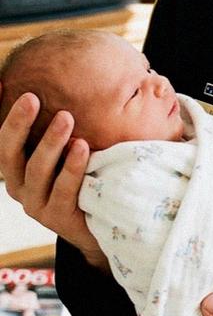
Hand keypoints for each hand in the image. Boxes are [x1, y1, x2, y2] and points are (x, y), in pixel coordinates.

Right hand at [0, 90, 105, 266]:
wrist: (99, 227)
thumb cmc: (82, 184)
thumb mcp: (67, 157)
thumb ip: (60, 134)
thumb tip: (61, 97)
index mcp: (16, 171)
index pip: (3, 142)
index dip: (5, 119)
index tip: (6, 89)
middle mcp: (20, 187)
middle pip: (11, 154)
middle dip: (19, 124)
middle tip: (32, 98)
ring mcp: (36, 204)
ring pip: (37, 170)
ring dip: (50, 142)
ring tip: (66, 117)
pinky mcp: (57, 217)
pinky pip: (63, 190)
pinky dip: (72, 167)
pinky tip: (83, 147)